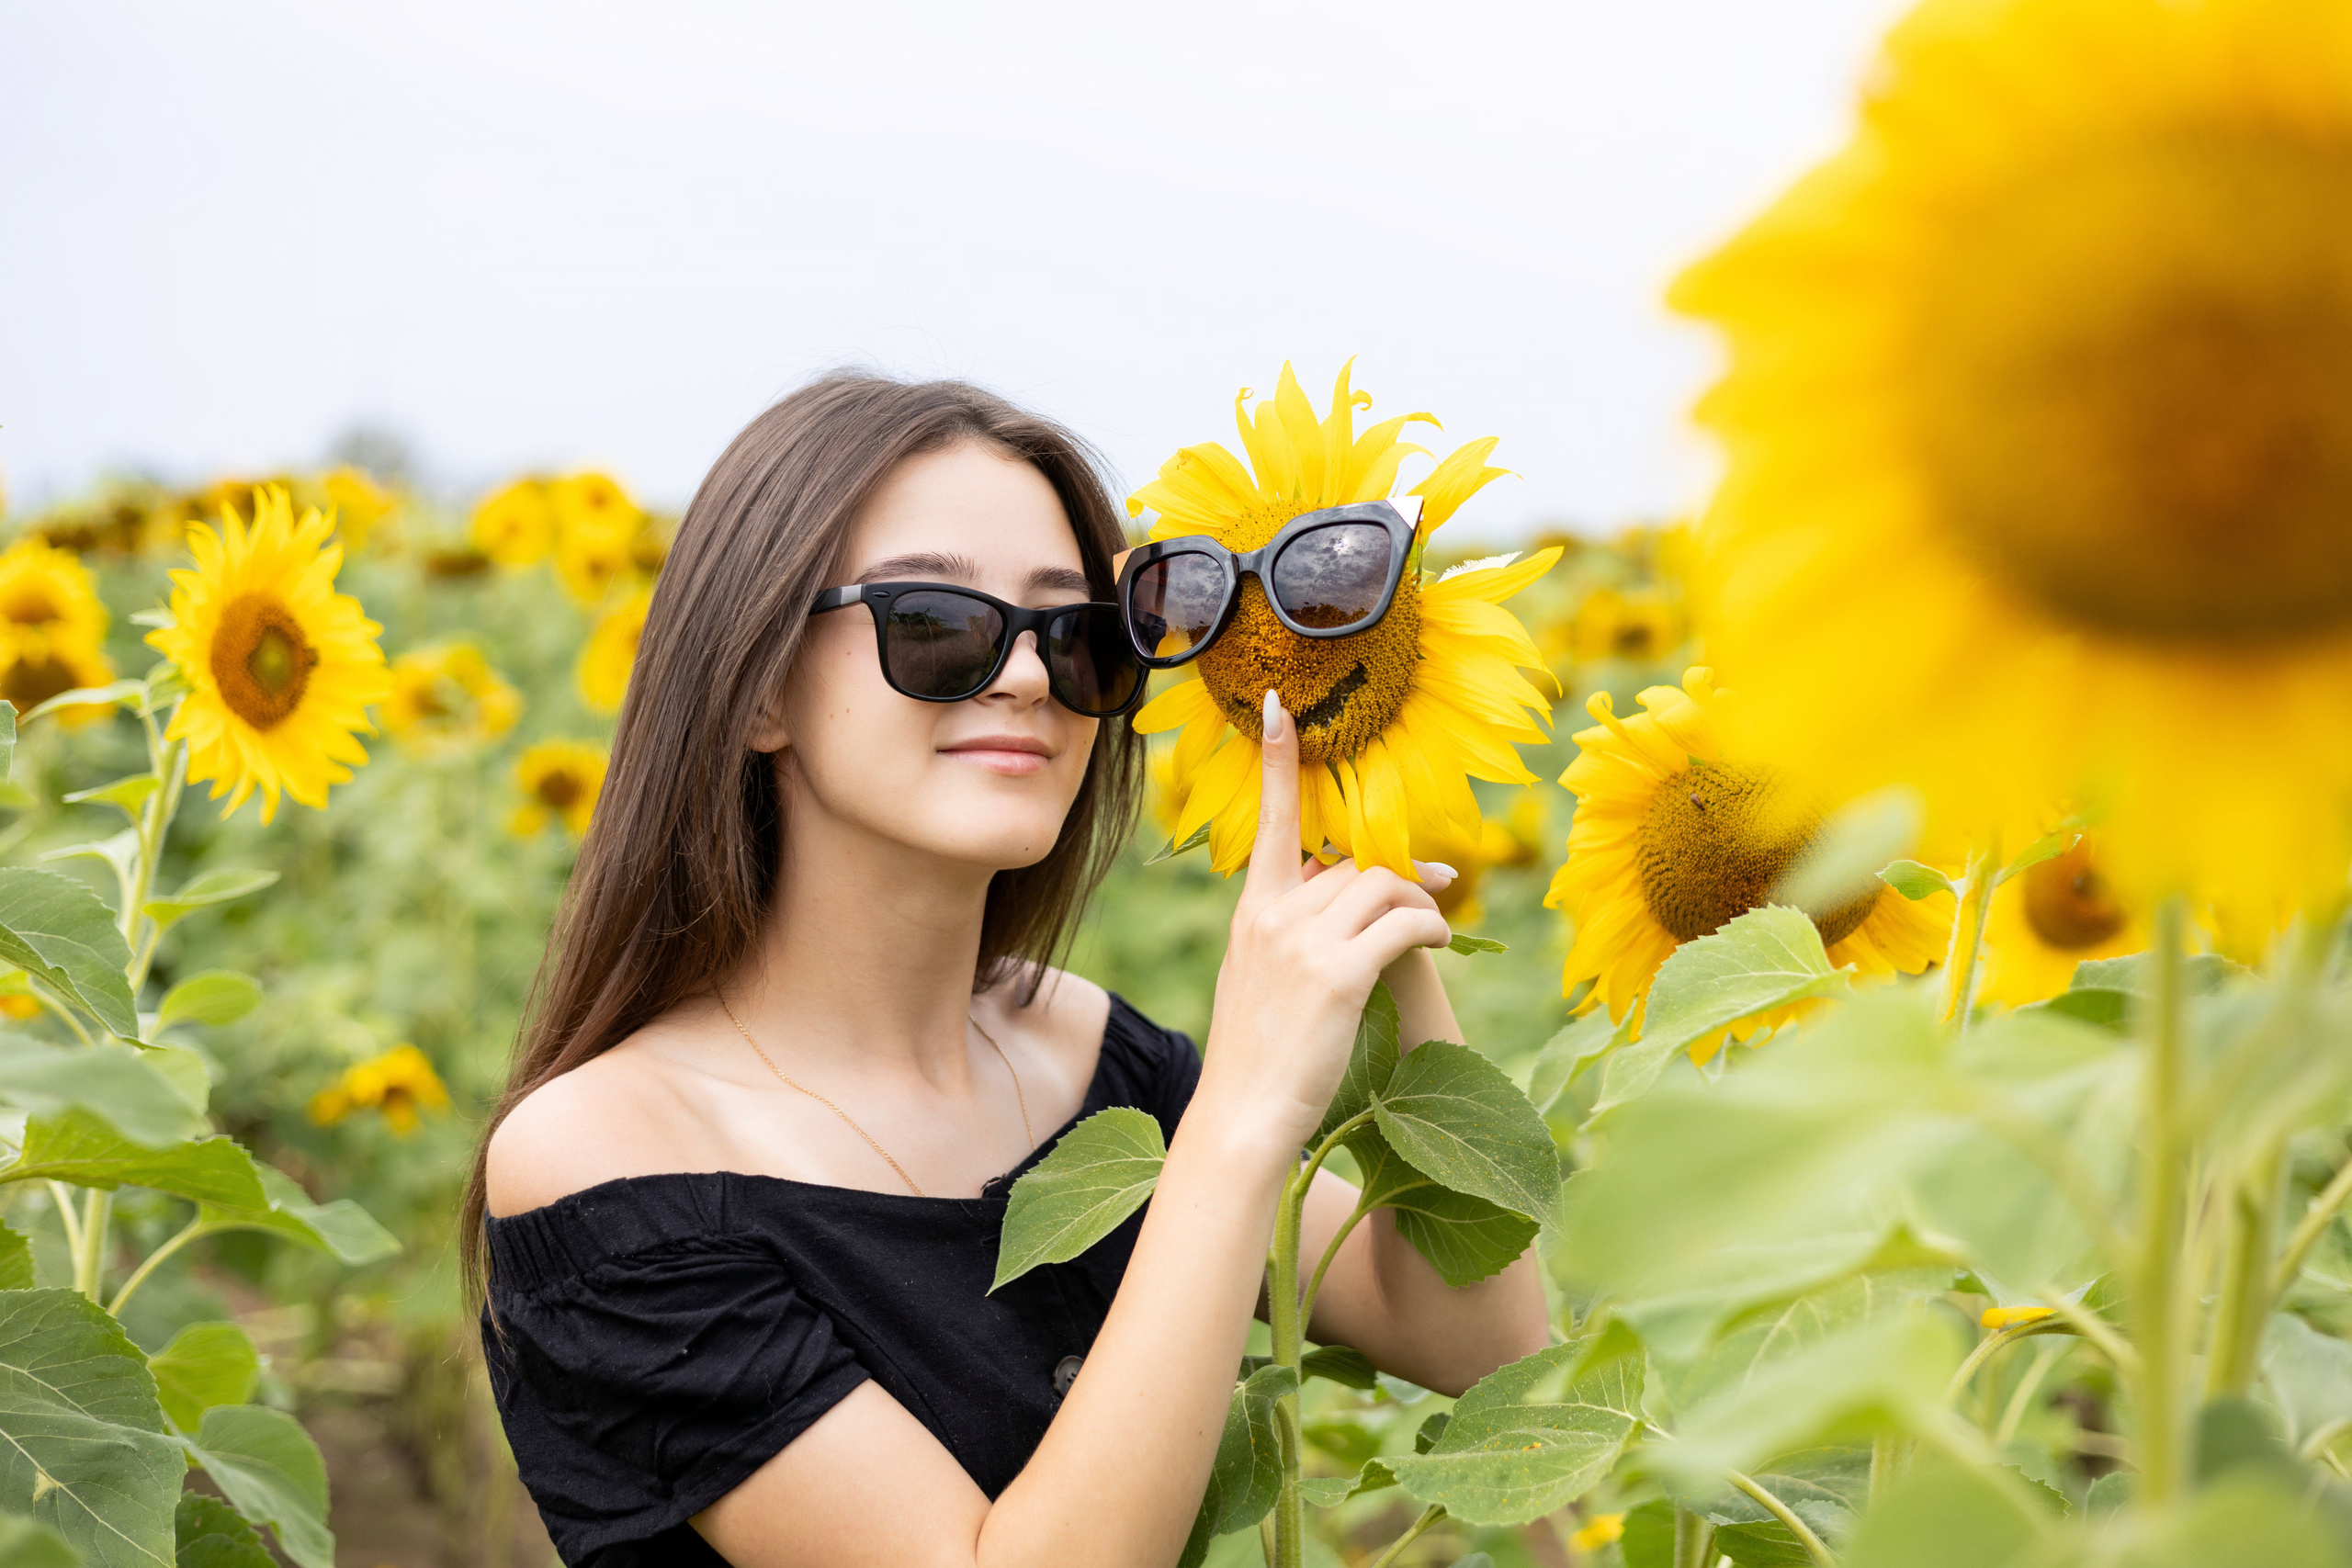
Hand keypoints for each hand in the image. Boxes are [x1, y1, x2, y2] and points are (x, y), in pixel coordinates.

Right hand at [1197, 690, 1454, 1155]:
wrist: (1244, 1117)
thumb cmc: (1256, 1059)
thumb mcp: (1259, 981)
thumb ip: (1286, 933)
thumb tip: (1330, 899)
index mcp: (1251, 913)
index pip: (1270, 823)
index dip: (1278, 763)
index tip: (1278, 707)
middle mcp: (1273, 916)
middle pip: (1350, 862)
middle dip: (1398, 872)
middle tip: (1438, 881)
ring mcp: (1303, 943)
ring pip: (1382, 886)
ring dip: (1420, 900)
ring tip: (1438, 926)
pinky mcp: (1338, 974)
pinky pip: (1404, 924)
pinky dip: (1431, 926)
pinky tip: (1440, 941)